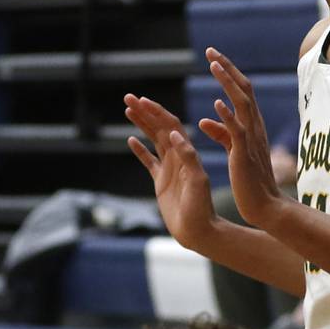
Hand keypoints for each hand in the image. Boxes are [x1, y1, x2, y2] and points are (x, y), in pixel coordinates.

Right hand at [123, 94, 215, 250]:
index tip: (142, 100)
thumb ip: (187, 157)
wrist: (200, 231)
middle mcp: (178, 157)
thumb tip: (173, 133)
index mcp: (186, 154)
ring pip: (153, 140)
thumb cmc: (201, 208)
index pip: (170, 125)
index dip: (156, 112)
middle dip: (145, 112)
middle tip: (128, 97)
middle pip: (159, 128)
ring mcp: (169, 168)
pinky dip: (140, 150)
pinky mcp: (162, 182)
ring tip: (128, 109)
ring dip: (142, 124)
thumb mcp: (197, 181)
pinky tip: (131, 139)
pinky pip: (149, 161)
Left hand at [199, 48, 283, 227]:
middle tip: (210, 51)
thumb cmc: (249, 179)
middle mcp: (254, 126)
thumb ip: (221, 133)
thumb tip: (205, 119)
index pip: (241, 91)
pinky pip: (237, 131)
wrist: (264, 204)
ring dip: (228, 82)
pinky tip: (217, 103)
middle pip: (243, 89)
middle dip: (227, 68)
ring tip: (213, 65)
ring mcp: (251, 138)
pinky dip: (228, 116)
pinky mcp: (245, 153)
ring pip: (242, 103)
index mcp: (250, 124)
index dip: (227, 73)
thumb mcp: (234, 150)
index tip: (213, 57)